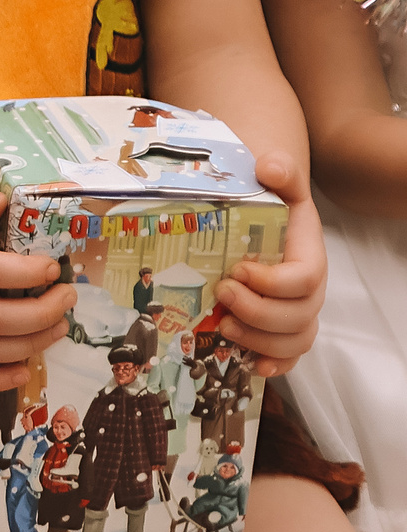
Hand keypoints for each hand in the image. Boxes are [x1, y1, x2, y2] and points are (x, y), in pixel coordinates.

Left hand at [214, 153, 325, 377]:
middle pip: (299, 316)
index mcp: (308, 255)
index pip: (305, 279)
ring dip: (260, 340)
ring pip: (294, 340)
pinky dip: (274, 365)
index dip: (273, 283)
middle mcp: (306, 289)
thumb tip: (269, 166)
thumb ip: (280, 169)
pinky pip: (288, 356)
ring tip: (223, 325)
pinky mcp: (280, 327)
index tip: (238, 269)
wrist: (260, 211)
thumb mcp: (275, 178)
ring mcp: (295, 311)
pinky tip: (252, 365)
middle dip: (259, 313)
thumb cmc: (266, 199)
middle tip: (222, 294)